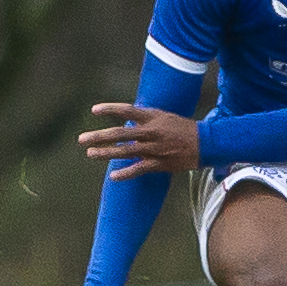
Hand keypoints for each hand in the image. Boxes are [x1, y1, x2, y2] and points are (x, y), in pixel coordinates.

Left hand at [79, 102, 200, 177]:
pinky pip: (139, 169)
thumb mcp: (162, 116)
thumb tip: (123, 121)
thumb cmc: (181, 128)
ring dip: (106, 153)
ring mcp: (154, 148)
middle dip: (99, 136)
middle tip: (81, 139)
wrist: (206, 143)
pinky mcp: (160, 163)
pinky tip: (112, 176)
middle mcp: (151, 132)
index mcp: (152, 117)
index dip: (110, 109)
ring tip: (90, 153)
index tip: (94, 110)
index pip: (127, 111)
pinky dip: (125, 173)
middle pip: (120, 134)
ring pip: (125, 151)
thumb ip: (143, 119)